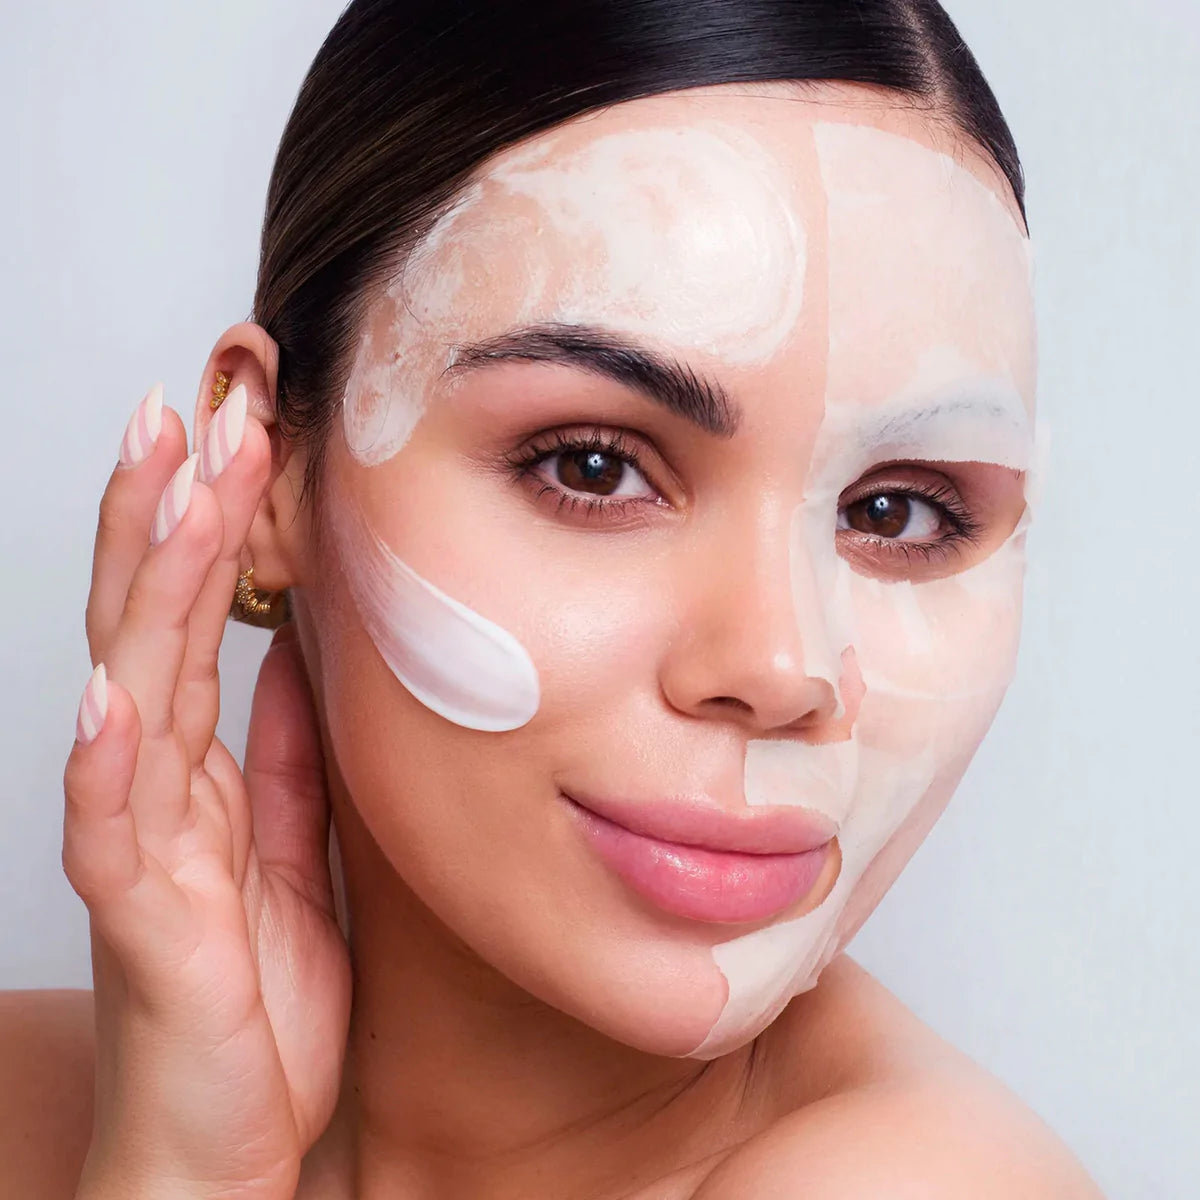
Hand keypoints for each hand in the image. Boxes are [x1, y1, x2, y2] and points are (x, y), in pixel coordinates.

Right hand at [63, 385, 351, 1198]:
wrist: (226, 1133)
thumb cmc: (256, 996)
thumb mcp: (297, 849)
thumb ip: (291, 754)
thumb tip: (307, 657)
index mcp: (199, 766)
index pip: (192, 616)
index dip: (208, 523)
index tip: (237, 432)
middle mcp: (158, 784)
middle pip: (150, 622)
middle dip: (167, 513)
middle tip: (192, 410)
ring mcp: (140, 842)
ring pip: (131, 689)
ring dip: (144, 588)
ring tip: (161, 490)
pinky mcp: (139, 915)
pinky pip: (114, 825)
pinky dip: (111, 756)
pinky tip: (113, 691)